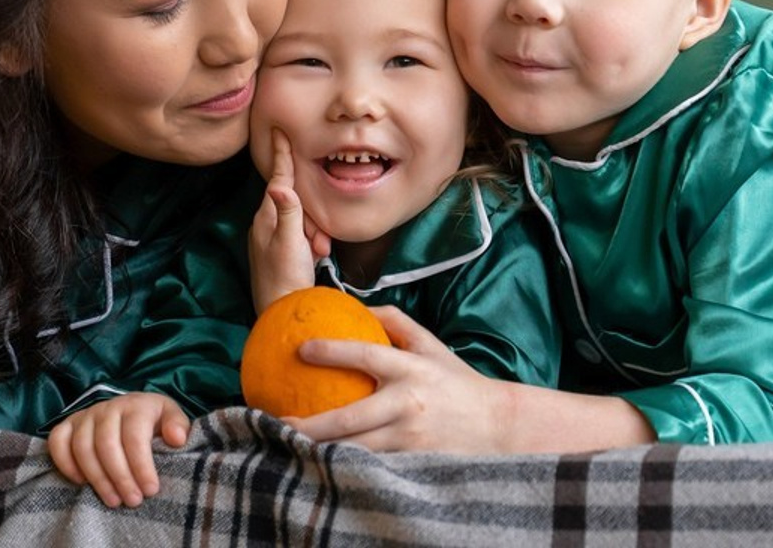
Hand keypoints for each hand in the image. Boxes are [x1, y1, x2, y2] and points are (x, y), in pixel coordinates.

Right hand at [47, 393, 189, 506]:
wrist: (131, 408)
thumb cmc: (153, 420)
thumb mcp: (170, 417)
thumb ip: (177, 425)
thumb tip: (177, 438)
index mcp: (135, 405)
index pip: (135, 437)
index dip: (141, 466)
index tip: (150, 490)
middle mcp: (108, 407)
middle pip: (107, 444)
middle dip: (120, 477)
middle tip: (133, 500)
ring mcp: (86, 415)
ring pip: (83, 447)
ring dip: (97, 478)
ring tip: (113, 500)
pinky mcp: (69, 424)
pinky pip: (57, 441)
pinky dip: (65, 462)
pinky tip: (80, 482)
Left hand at [249, 130, 326, 311]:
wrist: (283, 315)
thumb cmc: (286, 279)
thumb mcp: (290, 243)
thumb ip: (288, 212)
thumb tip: (279, 186)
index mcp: (265, 217)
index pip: (277, 179)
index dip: (281, 155)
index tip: (278, 130)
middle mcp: (266, 224)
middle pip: (294, 200)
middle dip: (312, 215)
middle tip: (318, 240)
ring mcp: (273, 238)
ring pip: (302, 219)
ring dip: (315, 232)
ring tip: (319, 252)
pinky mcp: (283, 252)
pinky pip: (303, 235)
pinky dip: (313, 242)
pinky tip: (317, 257)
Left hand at [282, 305, 520, 451]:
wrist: (495, 425)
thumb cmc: (454, 379)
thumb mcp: (428, 343)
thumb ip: (393, 321)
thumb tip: (354, 305)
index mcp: (410, 369)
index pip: (365, 355)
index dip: (332, 351)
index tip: (301, 348)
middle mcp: (407, 404)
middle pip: (350, 418)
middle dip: (310, 422)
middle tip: (277, 417)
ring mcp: (408, 439)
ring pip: (355, 449)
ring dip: (320, 449)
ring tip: (286, 444)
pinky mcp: (412, 464)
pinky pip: (370, 466)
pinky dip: (343, 464)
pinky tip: (317, 462)